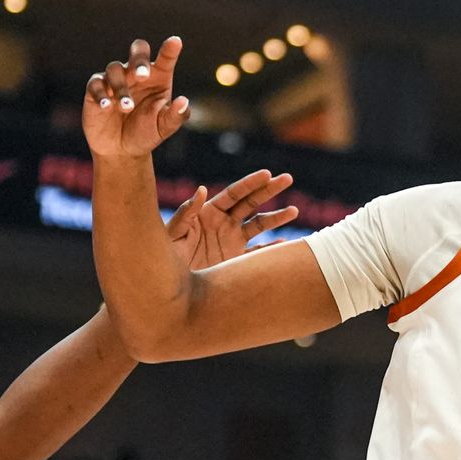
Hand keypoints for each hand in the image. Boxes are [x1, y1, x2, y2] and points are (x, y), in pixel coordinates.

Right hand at [83, 36, 192, 159]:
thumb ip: (176, 116)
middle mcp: (136, 73)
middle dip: (140, 59)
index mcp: (158, 77)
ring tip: (127, 107)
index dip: (170, 49)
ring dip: (121, 87)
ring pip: (115, 69)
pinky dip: (101, 94)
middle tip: (143, 76)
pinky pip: (96, 84)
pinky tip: (108, 106)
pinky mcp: (96, 89)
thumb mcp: (164, 127)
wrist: (121, 150)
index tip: (175, 42)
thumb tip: (184, 101)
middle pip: (137, 51)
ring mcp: (115, 79)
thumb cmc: (146, 133)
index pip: (165, 58)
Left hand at [164, 169, 299, 270]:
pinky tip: (286, 245)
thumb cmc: (166, 257)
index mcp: (209, 212)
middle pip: (251, 203)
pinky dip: (272, 249)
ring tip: (294, 210)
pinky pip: (257, 253)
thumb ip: (186, 213)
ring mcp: (231, 241)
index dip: (251, 183)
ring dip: (276, 218)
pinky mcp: (235, 260)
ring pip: (259, 225)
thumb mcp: (174, 234)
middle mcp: (223, 223)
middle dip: (269, 190)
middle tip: (288, 178)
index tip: (267, 174)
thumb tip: (201, 190)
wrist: (169, 285)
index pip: (234, 194)